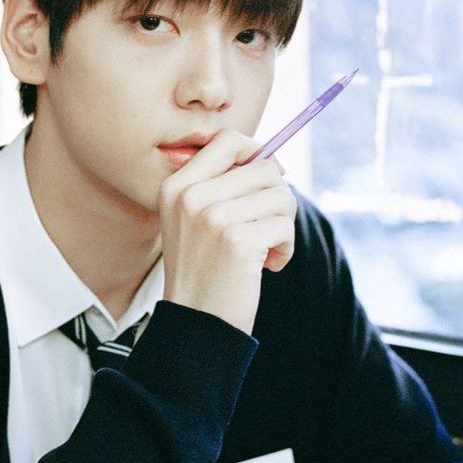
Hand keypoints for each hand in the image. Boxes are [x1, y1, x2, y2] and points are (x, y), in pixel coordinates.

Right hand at [158, 130, 296, 334]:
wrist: (196, 322)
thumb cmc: (205, 267)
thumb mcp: (194, 219)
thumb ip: (223, 185)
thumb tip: (273, 159)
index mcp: (176, 186)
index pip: (228, 140)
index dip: (256, 152)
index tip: (264, 180)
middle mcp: (190, 197)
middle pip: (265, 167)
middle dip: (277, 197)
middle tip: (267, 224)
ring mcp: (212, 218)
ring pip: (281, 196)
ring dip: (283, 224)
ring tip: (266, 248)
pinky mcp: (238, 241)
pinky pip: (285, 226)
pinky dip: (286, 247)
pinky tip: (269, 266)